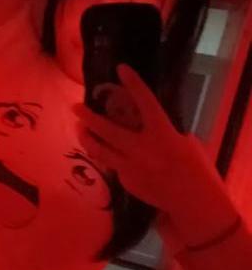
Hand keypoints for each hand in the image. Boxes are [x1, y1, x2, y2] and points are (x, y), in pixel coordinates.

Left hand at [74, 63, 197, 214]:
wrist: (192, 201)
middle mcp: (143, 149)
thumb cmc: (195, 168)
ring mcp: (131, 167)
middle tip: (76, 108)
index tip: (121, 68)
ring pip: (100, 151)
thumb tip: (142, 122)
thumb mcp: (183, 141)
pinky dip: (108, 157)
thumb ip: (161, 130)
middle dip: (89, 117)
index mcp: (163, 134)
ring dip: (87, 138)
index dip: (134, 83)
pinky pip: (112, 165)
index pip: (146, 102)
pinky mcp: (126, 182)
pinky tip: (106, 153)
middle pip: (108, 130)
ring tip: (79, 129)